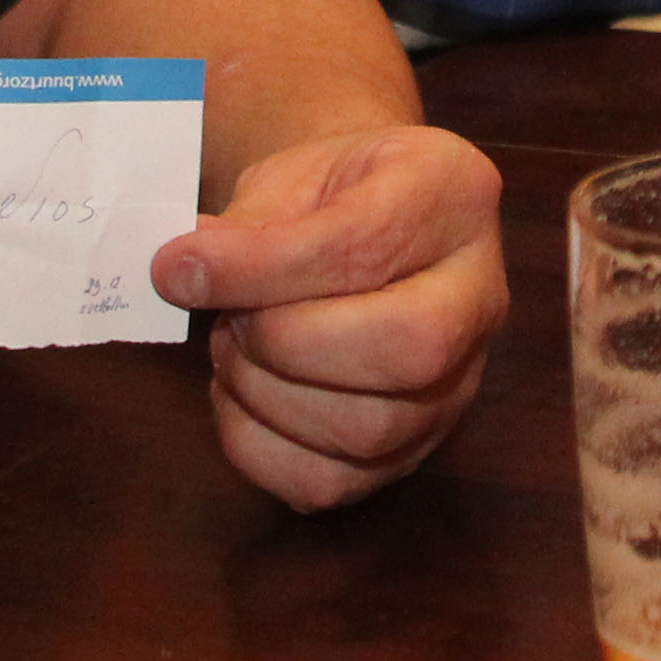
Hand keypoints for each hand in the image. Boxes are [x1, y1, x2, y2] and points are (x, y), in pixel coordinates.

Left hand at [154, 123, 504, 510]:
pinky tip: (242, 396)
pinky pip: (332, 484)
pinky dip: (258, 449)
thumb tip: (184, 274)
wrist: (367, 223)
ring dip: (266, 395)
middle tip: (231, 317)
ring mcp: (457, 387)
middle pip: (408, 349)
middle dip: (286, 340)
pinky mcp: (412, 451)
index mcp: (454, 198)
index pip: (370, 246)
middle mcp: (480, 299)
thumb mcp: (292, 175)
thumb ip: (247, 225)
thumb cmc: (329, 196)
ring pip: (369, 429)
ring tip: (233, 348)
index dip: (265, 266)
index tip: (179, 268)